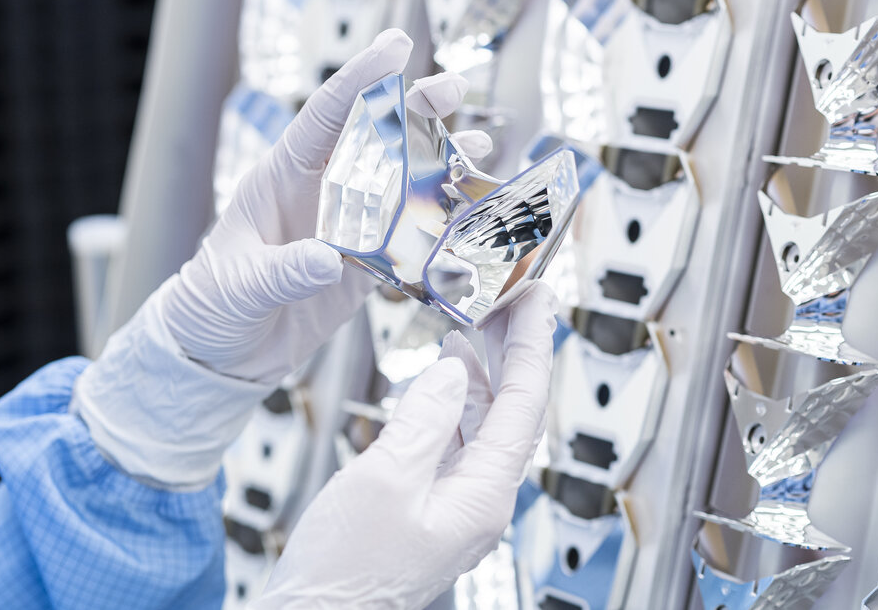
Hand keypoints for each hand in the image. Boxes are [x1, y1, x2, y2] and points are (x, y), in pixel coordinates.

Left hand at [72, 29, 491, 488]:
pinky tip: (472, 210)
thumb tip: (325, 260)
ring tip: (482, 143)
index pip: (325, 116)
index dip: (360, 80)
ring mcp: (349, 225)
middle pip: (375, 137)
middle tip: (453, 88)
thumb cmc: (212, 305)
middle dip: (415, 107)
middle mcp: (322, 191)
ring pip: (402, 180)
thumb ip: (279, 272)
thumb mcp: (237, 286)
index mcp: (282, 176)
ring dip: (441, 160)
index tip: (396, 48)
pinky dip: (442, 220)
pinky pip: (411, 234)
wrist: (223, 351)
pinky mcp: (368, 262)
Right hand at [250, 283, 556, 609]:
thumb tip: (454, 372)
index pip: (524, 402)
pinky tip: (443, 381)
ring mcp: (458, 504)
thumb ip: (425, 420)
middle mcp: (480, 501)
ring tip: (475, 326)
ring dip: (482, 372)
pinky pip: (457, 441)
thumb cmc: (343, 577)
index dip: (530, 344)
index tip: (535, 300)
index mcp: (483, 495)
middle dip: (512, 351)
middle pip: (512, 409)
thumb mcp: (384, 481)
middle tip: (510, 301)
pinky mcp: (432, 505)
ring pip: (484, 423)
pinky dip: (453, 402)